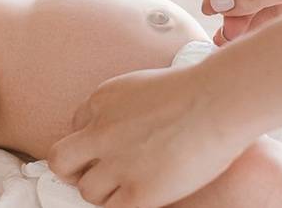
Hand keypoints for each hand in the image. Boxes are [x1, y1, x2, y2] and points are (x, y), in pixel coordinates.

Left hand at [48, 66, 246, 207]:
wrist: (220, 101)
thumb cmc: (198, 90)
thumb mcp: (145, 85)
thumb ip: (124, 108)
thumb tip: (124, 130)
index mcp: (103, 99)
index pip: (77, 127)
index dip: (92, 141)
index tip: (106, 148)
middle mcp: (101, 130)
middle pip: (62, 160)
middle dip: (74, 169)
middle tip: (95, 174)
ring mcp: (117, 163)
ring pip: (87, 190)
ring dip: (104, 191)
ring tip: (130, 185)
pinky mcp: (138, 192)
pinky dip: (123, 205)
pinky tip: (143, 196)